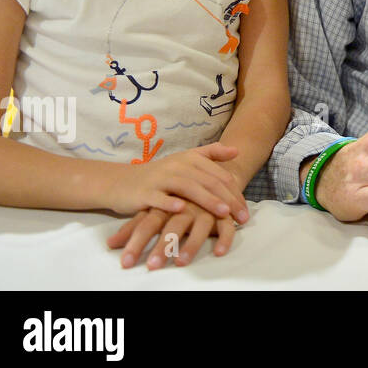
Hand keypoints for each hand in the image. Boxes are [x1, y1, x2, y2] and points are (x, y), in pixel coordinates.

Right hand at [105, 143, 247, 222]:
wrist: (122, 182)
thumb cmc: (160, 175)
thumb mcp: (186, 160)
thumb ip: (211, 154)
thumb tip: (237, 150)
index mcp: (191, 158)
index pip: (219, 175)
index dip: (235, 192)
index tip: (246, 210)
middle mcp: (178, 165)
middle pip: (208, 182)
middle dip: (228, 200)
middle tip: (242, 217)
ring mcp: (160, 178)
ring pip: (189, 188)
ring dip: (207, 200)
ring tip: (223, 212)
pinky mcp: (144, 192)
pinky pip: (159, 198)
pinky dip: (170, 203)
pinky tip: (182, 210)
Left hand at [107, 204, 237, 269]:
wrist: (206, 175)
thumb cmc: (174, 198)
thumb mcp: (153, 209)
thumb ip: (134, 226)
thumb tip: (109, 244)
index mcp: (165, 205)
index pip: (147, 224)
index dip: (136, 242)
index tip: (125, 262)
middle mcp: (185, 207)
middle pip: (173, 227)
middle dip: (162, 247)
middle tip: (152, 266)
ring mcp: (205, 209)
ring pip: (199, 228)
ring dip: (191, 246)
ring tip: (181, 263)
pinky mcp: (223, 213)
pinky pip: (226, 226)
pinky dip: (224, 238)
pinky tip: (219, 253)